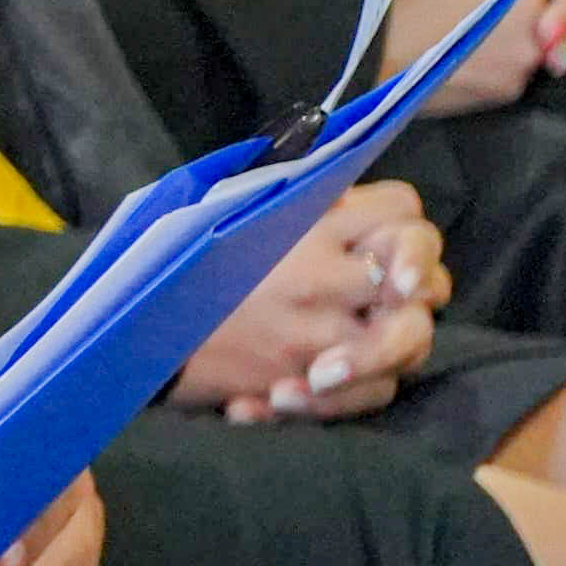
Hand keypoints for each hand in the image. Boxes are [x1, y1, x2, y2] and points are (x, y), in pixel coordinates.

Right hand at [174, 177, 442, 418]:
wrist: (140, 335)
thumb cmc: (182, 266)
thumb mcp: (230, 206)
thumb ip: (291, 193)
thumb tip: (336, 176)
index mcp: (307, 221)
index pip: (403, 209)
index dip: (402, 224)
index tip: (384, 239)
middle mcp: (325, 275)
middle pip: (426, 275)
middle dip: (419, 283)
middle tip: (394, 290)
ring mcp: (324, 332)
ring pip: (414, 337)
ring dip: (403, 336)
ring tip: (370, 331)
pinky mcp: (313, 380)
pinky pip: (382, 388)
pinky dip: (371, 382)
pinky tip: (341, 367)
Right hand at [383, 0, 551, 114]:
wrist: (372, 55)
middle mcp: (538, 38)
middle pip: (546, 10)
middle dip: (521, 0)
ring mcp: (522, 70)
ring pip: (529, 39)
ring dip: (511, 30)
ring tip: (468, 24)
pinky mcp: (503, 94)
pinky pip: (511, 67)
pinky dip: (496, 57)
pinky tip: (464, 47)